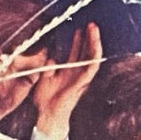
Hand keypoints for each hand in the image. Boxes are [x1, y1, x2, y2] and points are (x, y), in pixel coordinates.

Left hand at [32, 22, 102, 139]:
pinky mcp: (81, 82)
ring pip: (91, 57)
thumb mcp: (44, 78)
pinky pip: (91, 67)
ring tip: (94, 29)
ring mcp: (80, 78)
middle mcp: (76, 74)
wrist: (46, 115)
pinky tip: (96, 45)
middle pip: (86, 52)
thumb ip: (49, 67)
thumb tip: (51, 57)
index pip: (77, 53)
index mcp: (68, 73)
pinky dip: (94, 56)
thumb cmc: (45, 100)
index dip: (78, 41)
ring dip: (94, 42)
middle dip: (88, 38)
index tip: (78, 28)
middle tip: (90, 24)